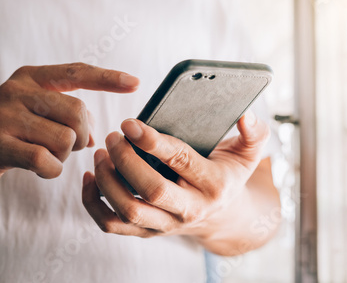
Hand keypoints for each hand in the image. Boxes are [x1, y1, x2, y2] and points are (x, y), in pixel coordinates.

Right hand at [0, 63, 138, 188]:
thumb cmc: (10, 131)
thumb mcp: (34, 111)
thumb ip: (66, 113)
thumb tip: (94, 134)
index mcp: (31, 77)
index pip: (76, 72)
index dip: (108, 78)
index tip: (135, 83)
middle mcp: (17, 90)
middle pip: (78, 112)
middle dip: (82, 136)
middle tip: (68, 145)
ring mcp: (4, 116)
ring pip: (66, 140)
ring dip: (64, 156)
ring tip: (46, 154)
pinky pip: (46, 161)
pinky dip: (50, 170)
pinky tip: (38, 167)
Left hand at [82, 111, 269, 240]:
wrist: (221, 215)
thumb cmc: (228, 175)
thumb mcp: (248, 155)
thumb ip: (254, 134)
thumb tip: (246, 115)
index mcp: (213, 185)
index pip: (180, 161)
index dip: (152, 141)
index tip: (129, 123)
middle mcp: (190, 209)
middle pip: (150, 190)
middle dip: (125, 160)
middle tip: (113, 136)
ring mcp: (166, 224)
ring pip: (128, 210)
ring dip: (107, 180)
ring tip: (101, 153)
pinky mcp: (147, 231)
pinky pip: (112, 225)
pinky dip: (93, 203)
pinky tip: (91, 177)